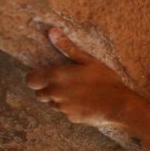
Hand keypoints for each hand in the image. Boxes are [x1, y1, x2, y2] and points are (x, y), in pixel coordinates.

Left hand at [26, 28, 142, 126]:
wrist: (118, 105)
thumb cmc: (105, 80)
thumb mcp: (88, 60)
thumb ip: (67, 48)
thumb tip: (52, 32)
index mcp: (56, 76)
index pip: (31, 80)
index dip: (36, 78)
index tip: (45, 76)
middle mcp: (55, 93)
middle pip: (39, 94)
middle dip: (47, 90)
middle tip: (63, 84)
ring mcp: (62, 108)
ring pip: (53, 104)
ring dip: (59, 99)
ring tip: (76, 93)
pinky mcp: (71, 118)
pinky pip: (65, 113)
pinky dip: (71, 109)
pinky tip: (85, 103)